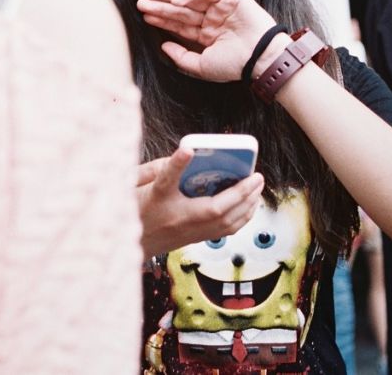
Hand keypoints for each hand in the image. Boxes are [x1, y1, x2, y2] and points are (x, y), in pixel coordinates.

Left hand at [137, 0, 283, 81]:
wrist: (260, 59)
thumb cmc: (234, 66)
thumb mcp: (202, 66)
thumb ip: (182, 57)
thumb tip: (163, 47)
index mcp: (207, 35)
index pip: (180, 25)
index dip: (162, 20)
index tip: (145, 16)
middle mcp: (212, 20)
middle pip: (181, 10)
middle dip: (160, 6)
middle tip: (140, 1)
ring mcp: (221, 8)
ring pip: (190, 0)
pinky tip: (175, 0)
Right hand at [137, 146, 264, 256]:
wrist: (135, 243)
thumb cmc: (138, 212)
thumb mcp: (138, 184)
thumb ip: (156, 167)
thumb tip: (185, 153)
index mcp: (158, 201)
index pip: (167, 180)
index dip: (177, 162)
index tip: (188, 148)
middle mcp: (178, 219)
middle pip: (216, 209)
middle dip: (242, 193)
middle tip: (257, 176)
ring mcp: (191, 232)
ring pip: (227, 224)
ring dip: (247, 207)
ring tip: (256, 190)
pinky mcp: (197, 238)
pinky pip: (226, 230)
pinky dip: (241, 218)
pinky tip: (246, 206)